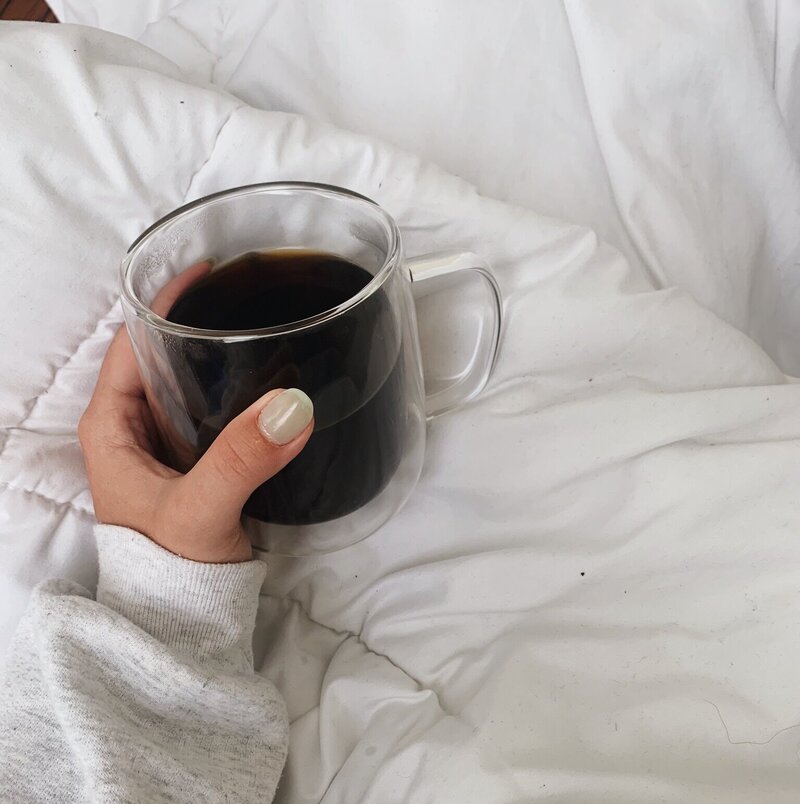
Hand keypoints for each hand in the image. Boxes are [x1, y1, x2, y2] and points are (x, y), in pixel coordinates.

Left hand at [79, 264, 313, 562]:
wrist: (183, 619)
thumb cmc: (171, 568)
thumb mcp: (200, 509)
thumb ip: (240, 459)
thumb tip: (294, 404)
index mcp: (112, 425)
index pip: (131, 339)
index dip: (165, 300)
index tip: (212, 272)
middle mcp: (134, 426)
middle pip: (163, 352)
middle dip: (202, 320)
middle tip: (254, 295)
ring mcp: (168, 443)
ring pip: (192, 379)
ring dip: (224, 353)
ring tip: (269, 326)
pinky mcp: (198, 459)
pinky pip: (216, 407)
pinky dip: (241, 388)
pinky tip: (274, 379)